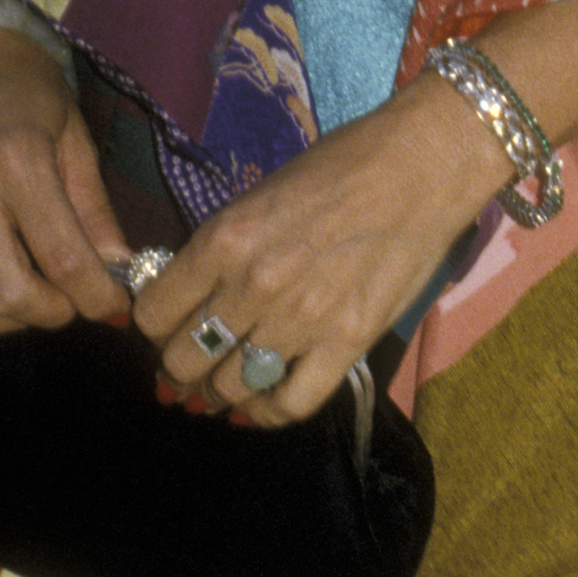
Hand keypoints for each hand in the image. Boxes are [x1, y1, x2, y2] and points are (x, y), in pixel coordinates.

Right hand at [0, 20, 127, 333]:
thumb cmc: (24, 86)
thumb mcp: (74, 134)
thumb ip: (95, 209)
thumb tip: (121, 270)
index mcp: (19, 163)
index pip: (60, 257)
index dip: (94, 294)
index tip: (116, 305)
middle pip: (7, 295)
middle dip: (53, 315)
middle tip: (75, 303)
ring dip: (8, 322)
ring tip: (36, 299)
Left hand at [135, 68, 506, 425]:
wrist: (423, 164)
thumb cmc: (344, 164)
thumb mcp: (264, 193)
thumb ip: (225, 249)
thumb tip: (193, 297)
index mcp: (225, 239)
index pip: (154, 313)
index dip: (156, 324)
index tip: (170, 324)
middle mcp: (253, 285)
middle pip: (183, 359)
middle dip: (181, 365)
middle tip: (197, 359)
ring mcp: (301, 320)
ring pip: (229, 388)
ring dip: (220, 391)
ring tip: (227, 384)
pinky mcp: (347, 343)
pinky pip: (289, 404)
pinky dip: (268, 412)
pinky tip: (265, 401)